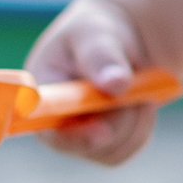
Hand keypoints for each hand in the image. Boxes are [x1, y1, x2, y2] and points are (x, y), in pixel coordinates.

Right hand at [24, 0, 159, 165]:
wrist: (120, 43)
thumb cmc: (97, 33)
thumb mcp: (96, 35)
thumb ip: (102, 57)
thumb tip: (116, 85)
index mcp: (39, 94)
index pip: (45, 127)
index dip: (72, 135)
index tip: (102, 129)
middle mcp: (52, 122)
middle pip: (86, 143)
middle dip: (118, 116)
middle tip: (132, 84)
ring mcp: (76, 137)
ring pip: (113, 149)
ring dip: (135, 119)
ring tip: (137, 85)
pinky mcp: (101, 146)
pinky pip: (129, 148)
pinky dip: (143, 126)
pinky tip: (140, 101)